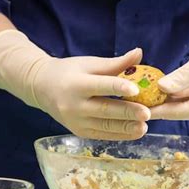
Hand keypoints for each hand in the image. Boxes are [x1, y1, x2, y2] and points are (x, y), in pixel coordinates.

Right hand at [0, 30, 149, 139]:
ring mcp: (75, 121)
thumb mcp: (89, 63)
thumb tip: (139, 54)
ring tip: (145, 126)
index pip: (100, 86)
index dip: (117, 88)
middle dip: (127, 113)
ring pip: (104, 126)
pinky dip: (120, 134)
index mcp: (76, 84)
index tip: (136, 89)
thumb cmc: (69, 72)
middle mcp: (73, 105)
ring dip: (126, 127)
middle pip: (104, 110)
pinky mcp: (79, 132)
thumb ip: (115, 63)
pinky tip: (136, 132)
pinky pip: (102, 135)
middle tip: (148, 113)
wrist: (41, 88)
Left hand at [151, 7, 188, 119]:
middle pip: (187, 110)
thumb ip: (183, 77)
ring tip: (147, 97)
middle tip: (140, 103)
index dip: (163, 110)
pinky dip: (180, 93)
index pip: (186, 111)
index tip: (142, 110)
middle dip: (164, 105)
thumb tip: (160, 88)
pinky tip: (162, 90)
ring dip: (170, 99)